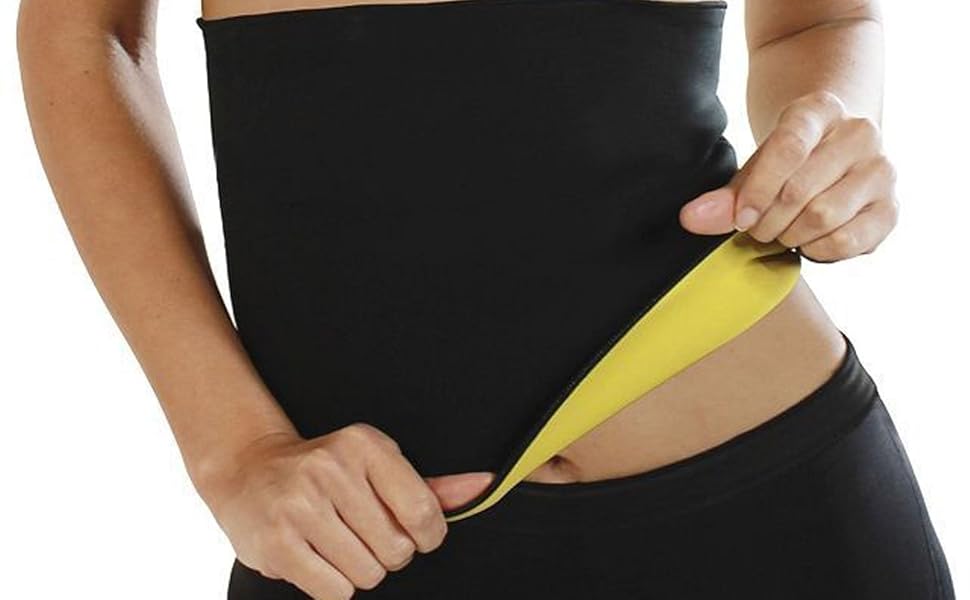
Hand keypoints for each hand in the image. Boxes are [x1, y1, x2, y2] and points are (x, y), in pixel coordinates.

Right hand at [201, 425, 493, 599]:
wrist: (249, 470)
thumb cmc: (325, 471)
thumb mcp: (377, 465)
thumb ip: (431, 486)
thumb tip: (483, 486)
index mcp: (363, 446)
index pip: (424, 511)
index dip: (427, 536)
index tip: (414, 533)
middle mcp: (331, 470)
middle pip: (396, 550)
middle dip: (386, 553)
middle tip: (360, 533)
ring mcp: (300, 506)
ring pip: (367, 574)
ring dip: (358, 570)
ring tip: (336, 543)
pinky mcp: (278, 542)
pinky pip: (334, 591)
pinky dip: (332, 584)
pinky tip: (316, 556)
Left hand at [679, 90, 898, 262]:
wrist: (833, 155)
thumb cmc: (784, 162)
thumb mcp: (753, 168)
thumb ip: (724, 196)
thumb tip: (691, 219)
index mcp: (820, 110)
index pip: (788, 147)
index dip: (758, 190)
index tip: (739, 220)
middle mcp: (860, 133)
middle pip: (802, 190)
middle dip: (768, 221)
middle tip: (756, 230)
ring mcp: (881, 170)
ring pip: (824, 216)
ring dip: (791, 235)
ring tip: (781, 232)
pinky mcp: (890, 208)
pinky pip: (847, 241)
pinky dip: (817, 251)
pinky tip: (807, 241)